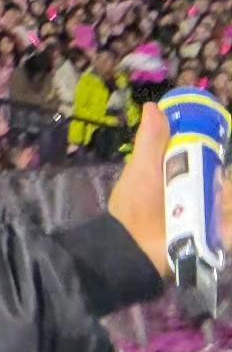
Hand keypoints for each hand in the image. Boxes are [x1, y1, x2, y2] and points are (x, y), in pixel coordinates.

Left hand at [104, 102, 231, 280]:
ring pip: (230, 201)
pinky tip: (226, 219)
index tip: (223, 135)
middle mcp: (205, 195)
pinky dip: (230, 224)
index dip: (217, 151)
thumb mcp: (142, 169)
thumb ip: (151, 141)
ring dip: (227, 199)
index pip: (212, 160)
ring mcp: (214, 216)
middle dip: (226, 181)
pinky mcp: (219, 237)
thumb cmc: (134, 204)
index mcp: (188, 176)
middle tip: (213, 182)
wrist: (130, 244)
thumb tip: (153, 107)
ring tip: (212, 200)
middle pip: (227, 182)